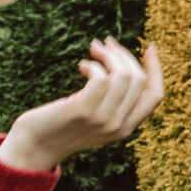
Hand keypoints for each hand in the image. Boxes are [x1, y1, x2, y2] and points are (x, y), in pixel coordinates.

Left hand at [0, 37, 163, 172]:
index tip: (149, 47)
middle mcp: (118, 127)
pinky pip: (101, 77)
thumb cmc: (63, 125)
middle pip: (138, 79)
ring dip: (108, 55)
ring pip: (122, 75)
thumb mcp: (96, 116)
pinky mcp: (83, 111)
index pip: (156, 95)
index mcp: (126, 128)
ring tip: (93, 51)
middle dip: (123, 55)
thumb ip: (114, 100)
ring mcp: (102, 120)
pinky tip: (82, 66)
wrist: (34, 145)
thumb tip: (125, 61)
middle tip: (104, 45)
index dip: (156, 69)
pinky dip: (94, 65)